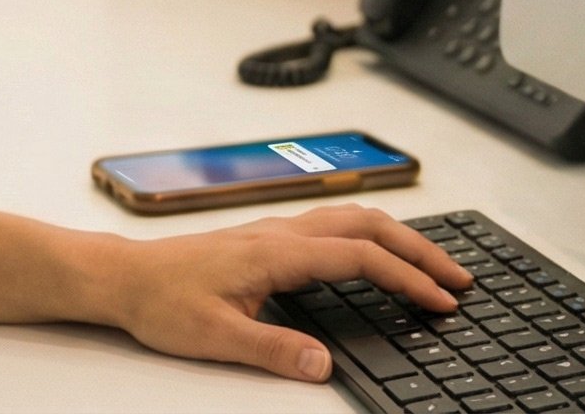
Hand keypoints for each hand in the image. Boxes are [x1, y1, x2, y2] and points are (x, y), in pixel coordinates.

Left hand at [93, 204, 474, 382]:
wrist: (125, 277)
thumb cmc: (162, 300)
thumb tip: (324, 365)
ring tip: (433, 266)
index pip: (361, 258)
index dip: (407, 278)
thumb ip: (273, 348)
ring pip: (354, 219)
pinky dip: (373, 237)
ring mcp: (277, 231)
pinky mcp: (270, 239)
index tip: (441, 300)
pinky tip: (378, 257)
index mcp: (277, 252)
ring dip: (400, 239)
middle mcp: (283, 233)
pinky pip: (336, 225)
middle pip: (370, 226)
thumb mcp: (215, 337)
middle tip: (459, 278)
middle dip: (421, 250)